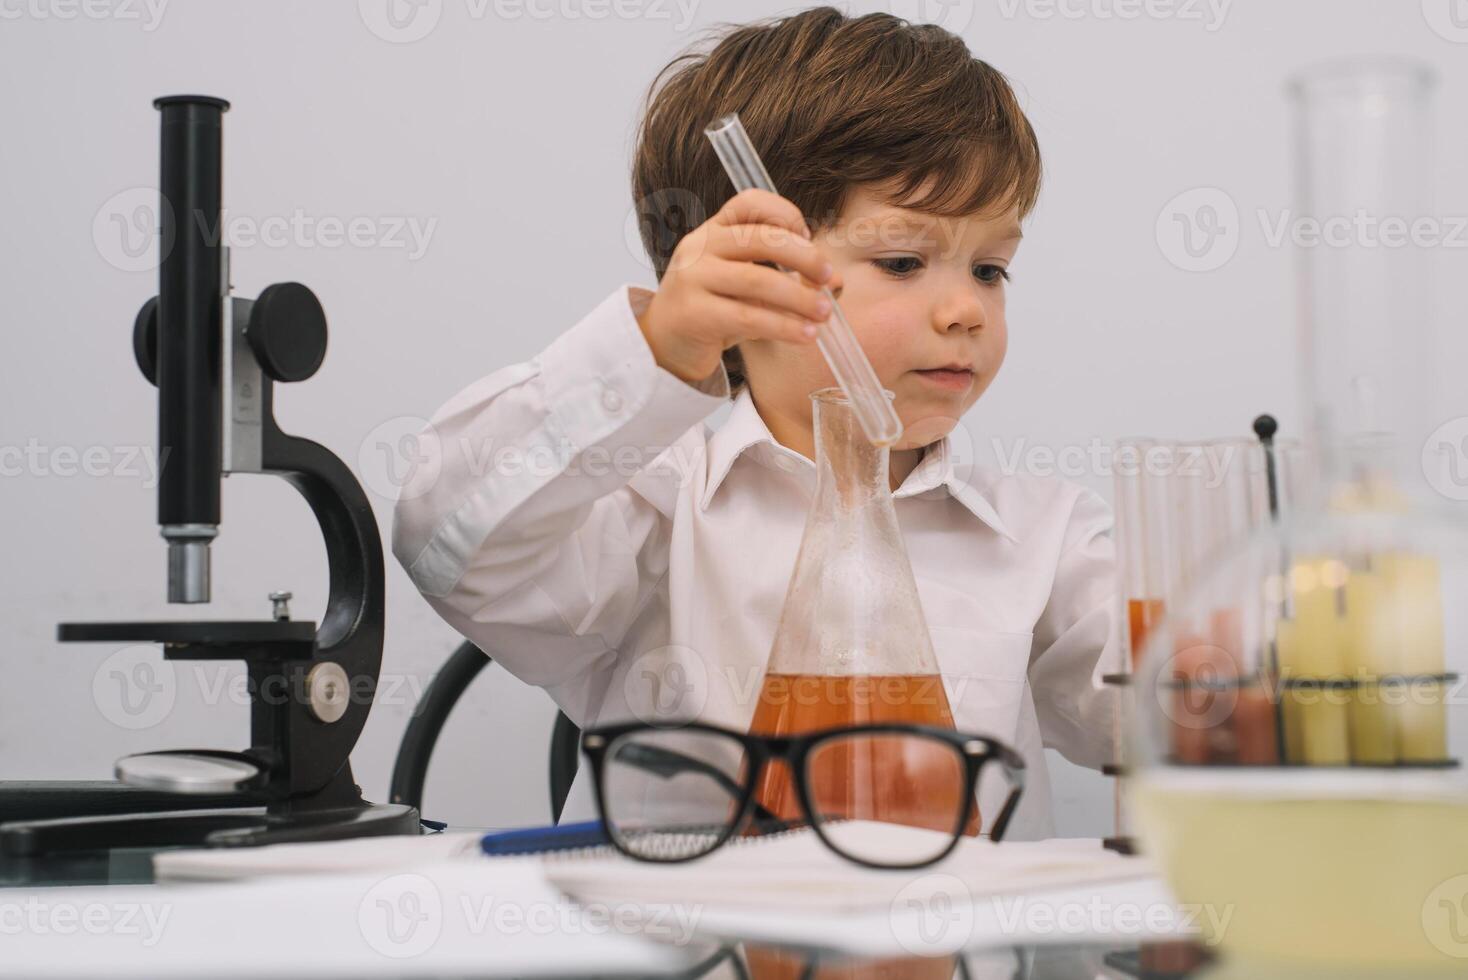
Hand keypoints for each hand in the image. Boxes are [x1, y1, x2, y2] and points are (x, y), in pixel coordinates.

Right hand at [635, 189, 842, 383]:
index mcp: (714, 231)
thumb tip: (837, 283)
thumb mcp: (750, 288)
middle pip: (760, 238)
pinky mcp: (694, 313)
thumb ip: (788, 279)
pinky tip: (805, 335)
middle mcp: (700, 247)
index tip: (808, 237)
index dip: (784, 213)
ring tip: (824, 314)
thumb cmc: (713, 310)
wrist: (665, 345)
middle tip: (828, 278)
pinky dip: (784, 326)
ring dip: (799, 297)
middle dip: (804, 257)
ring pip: (758, 280)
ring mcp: (693, 278)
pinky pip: (748, 316)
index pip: (749, 203)